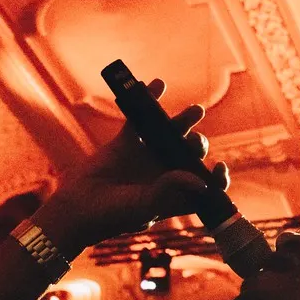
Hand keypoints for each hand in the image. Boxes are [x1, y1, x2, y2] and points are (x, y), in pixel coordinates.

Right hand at [41, 82, 222, 250]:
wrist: (80, 207)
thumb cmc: (115, 215)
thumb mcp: (146, 206)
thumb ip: (171, 190)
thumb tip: (201, 181)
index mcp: (175, 193)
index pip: (204, 183)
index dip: (217, 177)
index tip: (219, 167)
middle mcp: (164, 172)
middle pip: (190, 153)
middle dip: (197, 145)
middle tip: (193, 141)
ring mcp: (146, 155)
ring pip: (171, 133)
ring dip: (184, 120)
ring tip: (196, 111)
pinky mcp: (127, 142)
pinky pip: (139, 117)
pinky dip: (146, 100)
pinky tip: (156, 85)